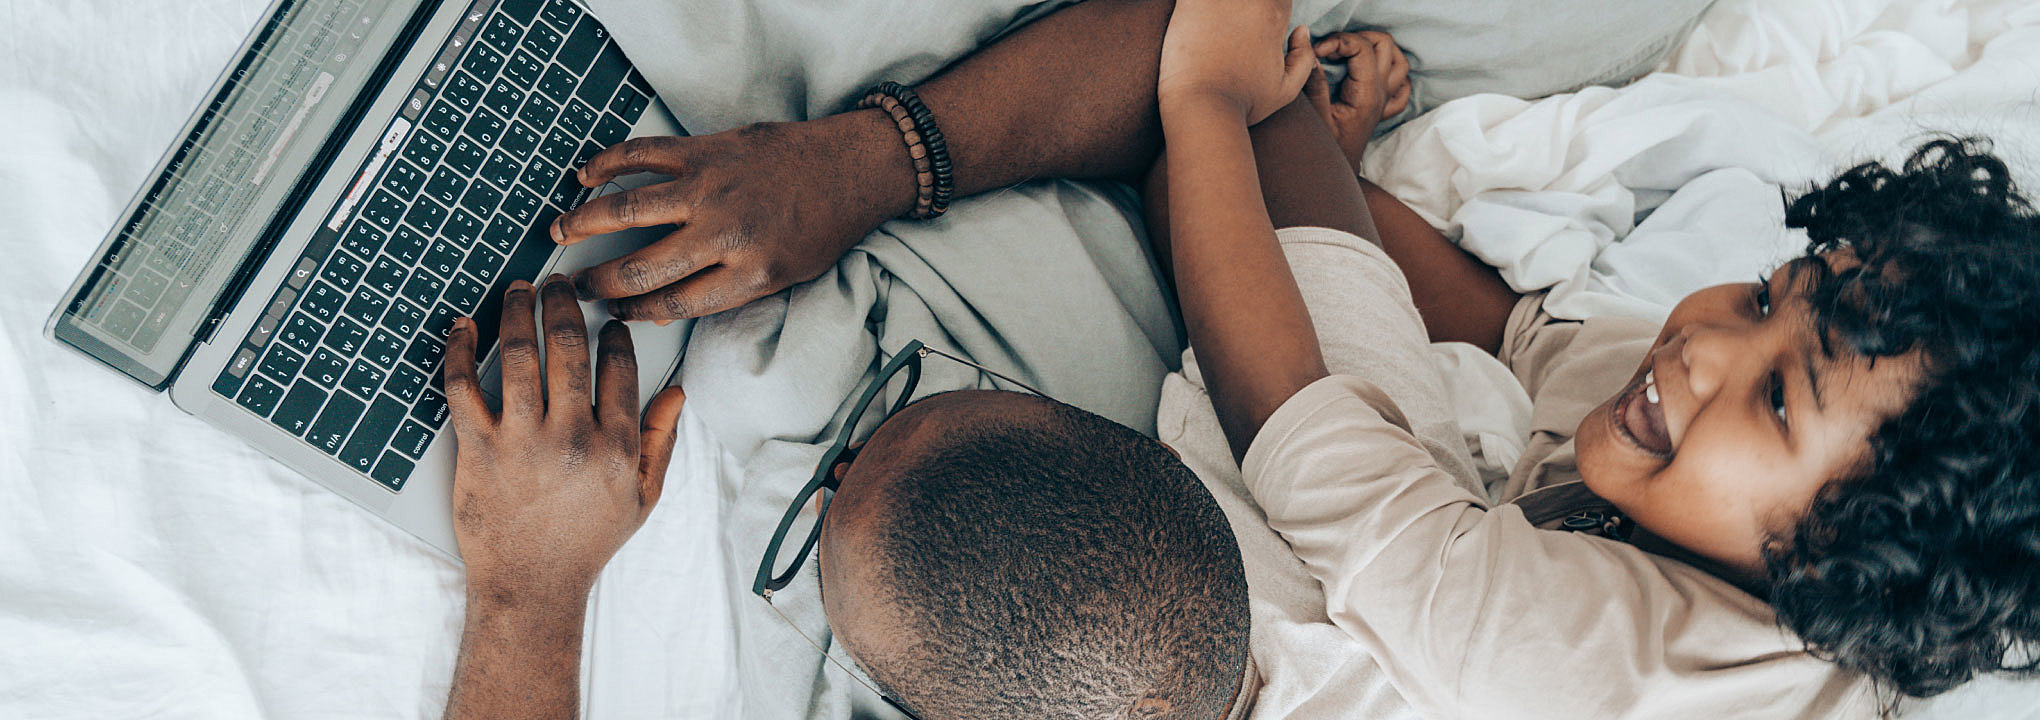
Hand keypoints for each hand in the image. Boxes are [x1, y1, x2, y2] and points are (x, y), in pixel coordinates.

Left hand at [443, 275, 687, 606]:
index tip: (605, 321)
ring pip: (520, 354)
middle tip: (559, 284)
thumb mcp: (642, 498)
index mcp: (615, 445)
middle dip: (564, 304)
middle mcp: (572, 435)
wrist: (530, 586)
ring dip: (518, 311)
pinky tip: (463, 326)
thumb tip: (677, 393)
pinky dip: (459, 350)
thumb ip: (661, 441)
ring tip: (518, 290)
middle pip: (568, 347)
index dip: (612, 334)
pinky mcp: (478, 448)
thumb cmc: (585, 544)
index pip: (618, 367)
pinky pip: (463, 386)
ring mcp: (522, 440)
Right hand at [549, 117, 904, 323]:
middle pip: (642, 267)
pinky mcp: (705, 151)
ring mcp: (711, 188)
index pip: (673, 304)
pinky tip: (586, 176)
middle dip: (600, 281)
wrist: (850, 167)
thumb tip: (658, 311)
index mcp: (749, 275)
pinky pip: (644, 155)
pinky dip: (609, 163)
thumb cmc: (820, 226)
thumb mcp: (783, 277)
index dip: (635, 312)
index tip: (614, 312)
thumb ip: (723, 294)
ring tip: (559, 233)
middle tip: (577, 285)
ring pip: (628, 209)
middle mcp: (725, 234)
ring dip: (584, 223)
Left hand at [1157, 0, 1315, 123]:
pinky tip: (1194, 23)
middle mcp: (1248, 0)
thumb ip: (1303, 58)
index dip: (1268, 15)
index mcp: (1273, 14)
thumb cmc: (1243, 103)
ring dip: (1220, 9)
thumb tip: (1301, 31)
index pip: (1277, 1)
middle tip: (1231, 38)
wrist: (1201, 107)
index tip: (1255, 31)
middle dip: (1243, 13)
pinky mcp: (1188, 3)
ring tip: (1215, 31)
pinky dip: (1194, 7)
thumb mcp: (1286, 90)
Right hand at [1302, 31, 1410, 168]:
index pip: (1361, 48)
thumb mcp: (1315, 117)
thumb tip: (1310, 52)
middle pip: (1384, 45)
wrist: (1337, 176)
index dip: (1337, 41)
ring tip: (1350, 52)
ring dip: (1377, 48)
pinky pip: (1402, 85)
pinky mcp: (1383, 108)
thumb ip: (1314, 84)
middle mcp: (1381, 94)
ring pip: (1399, 60)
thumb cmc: (1325, 150)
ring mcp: (1385, 101)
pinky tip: (1372, 73)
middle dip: (1357, 37)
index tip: (1316, 51)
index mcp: (1366, 95)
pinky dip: (1392, 73)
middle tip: (1331, 48)